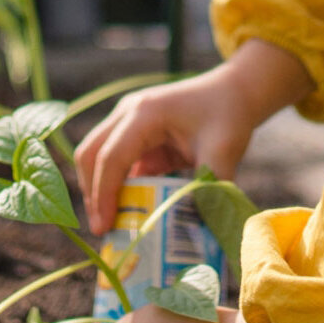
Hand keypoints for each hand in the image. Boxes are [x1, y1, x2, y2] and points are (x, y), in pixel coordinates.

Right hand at [75, 38, 312, 236]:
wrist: (234, 91)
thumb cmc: (228, 114)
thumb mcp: (223, 151)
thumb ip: (209, 189)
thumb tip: (200, 231)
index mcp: (144, 114)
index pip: (111, 157)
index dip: (104, 194)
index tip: (104, 227)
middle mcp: (127, 113)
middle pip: (90, 154)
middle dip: (92, 193)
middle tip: (102, 229)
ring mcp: (127, 121)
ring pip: (96, 157)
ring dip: (99, 190)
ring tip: (110, 224)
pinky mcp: (134, 134)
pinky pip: (115, 162)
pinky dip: (116, 186)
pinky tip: (128, 211)